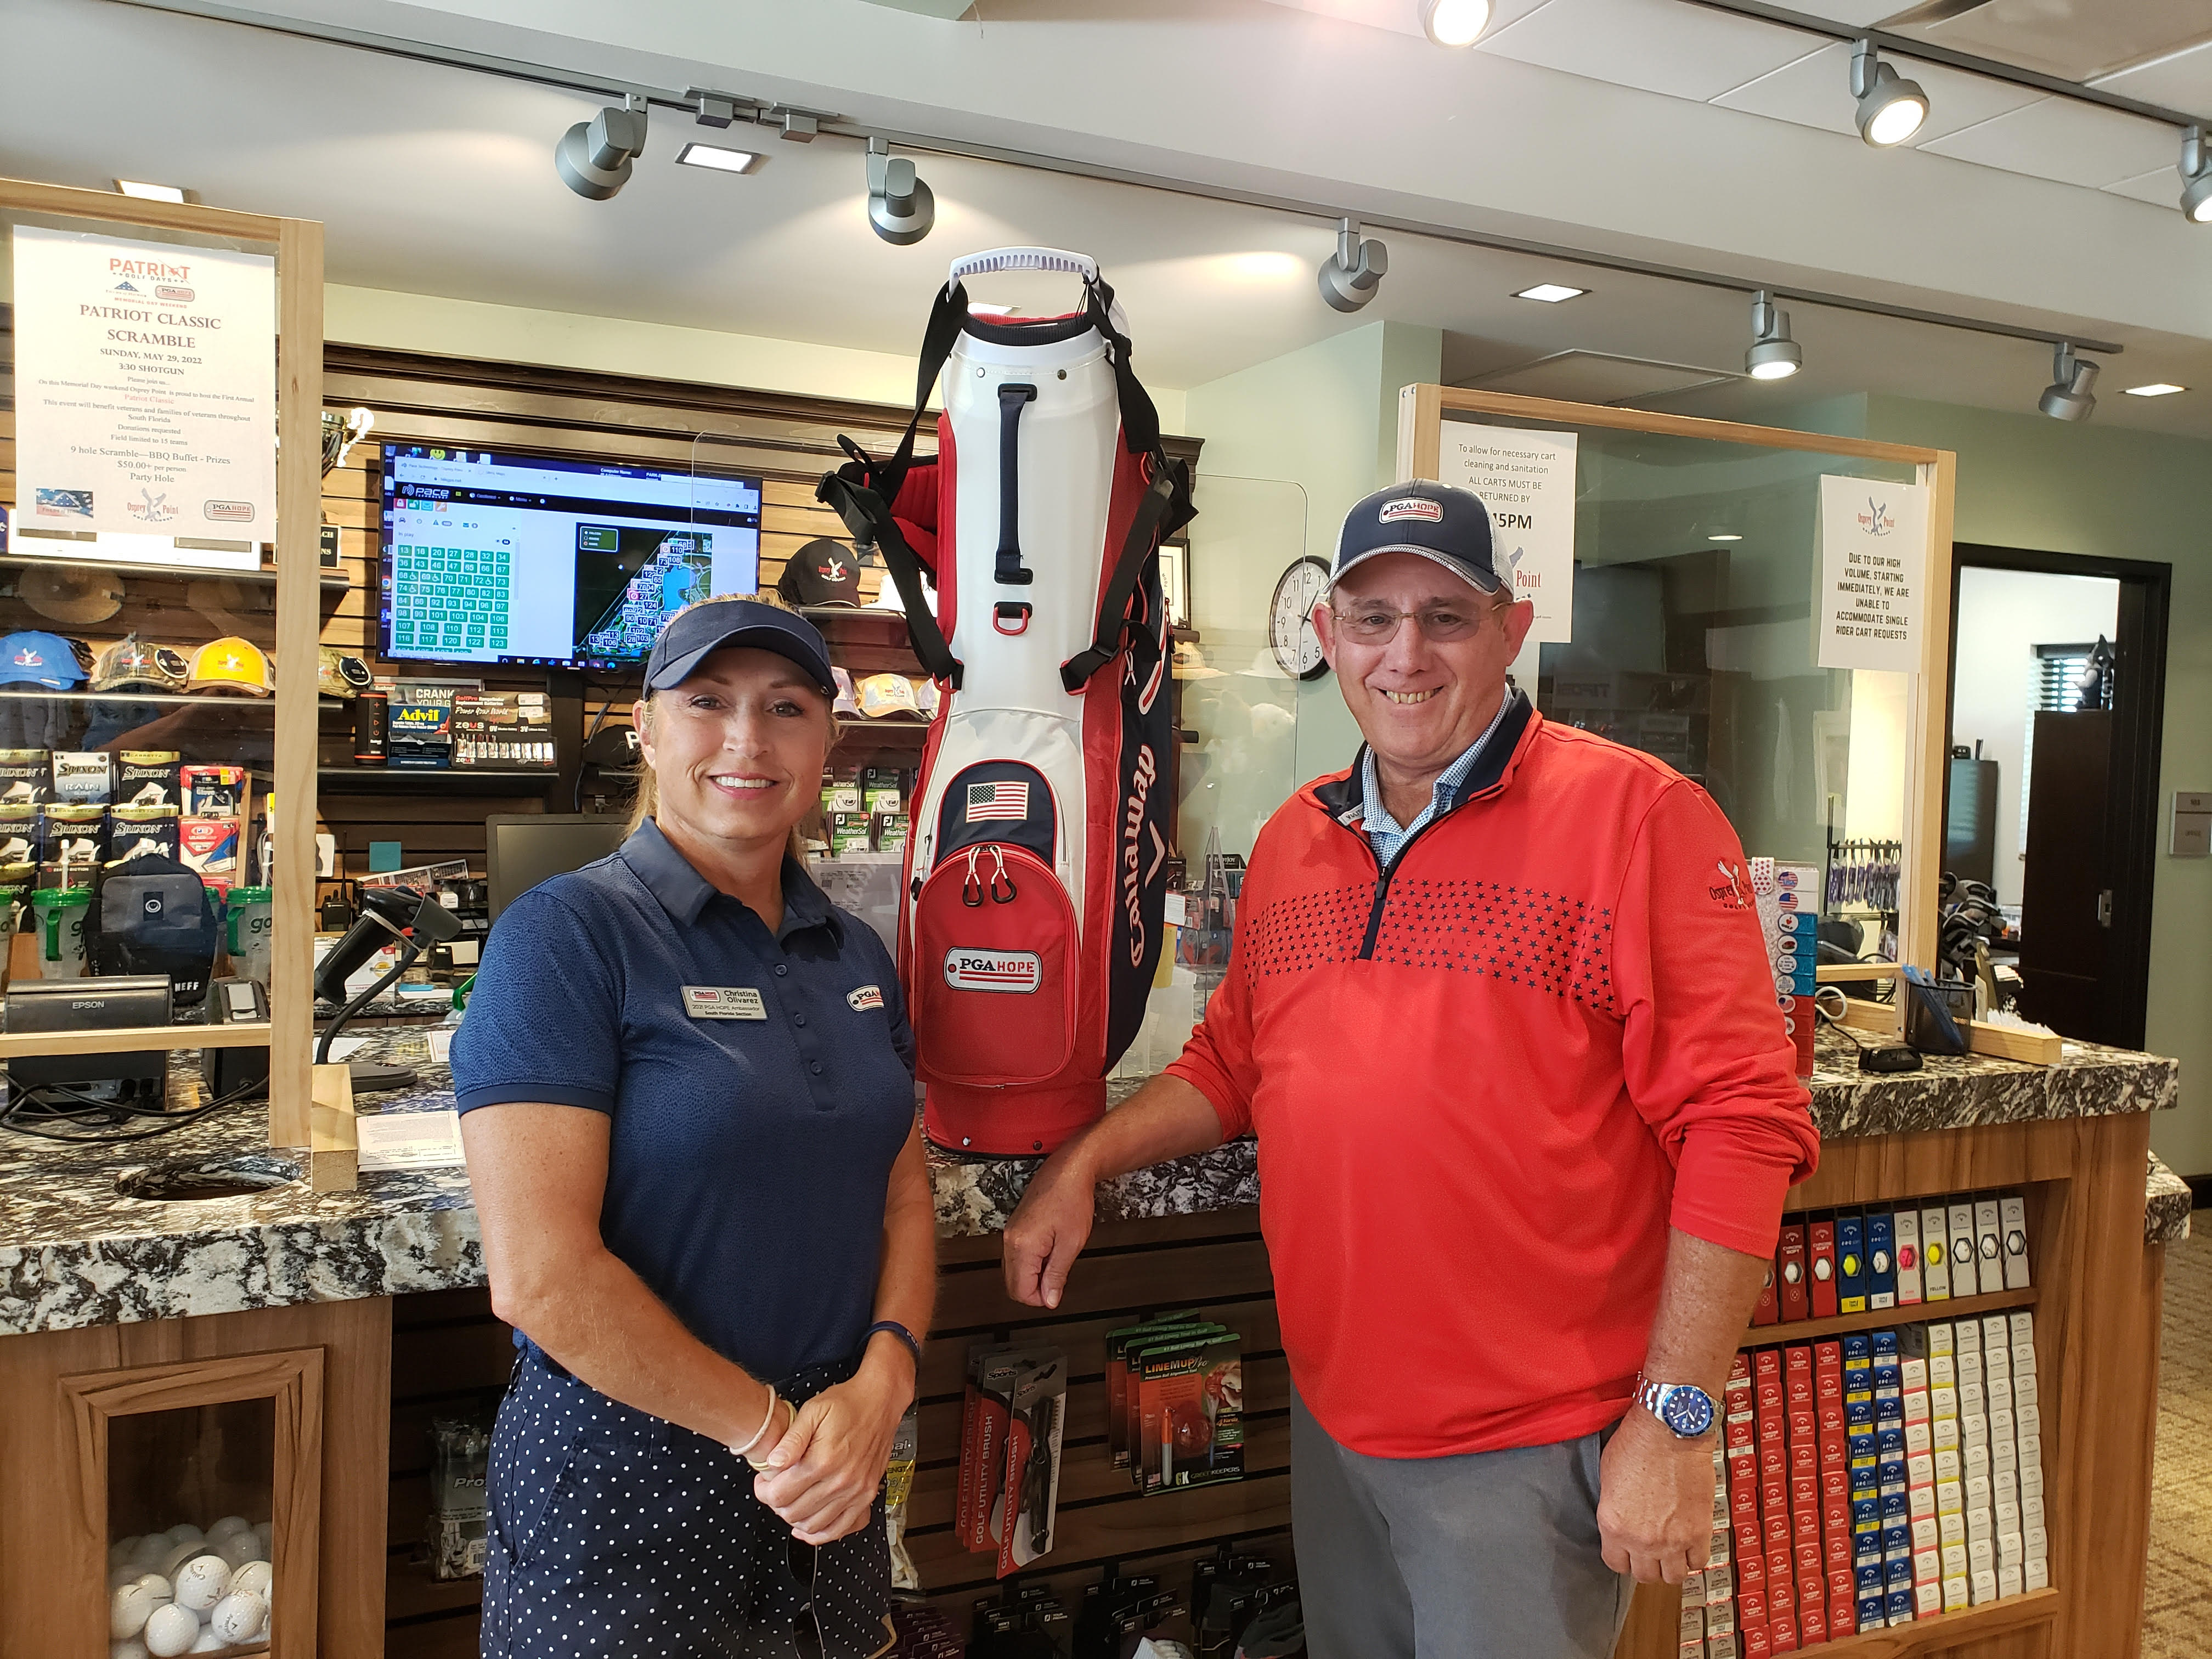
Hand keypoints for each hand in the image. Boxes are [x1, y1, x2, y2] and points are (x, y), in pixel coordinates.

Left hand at [752, 1360, 907, 1544]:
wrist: (881, 1402)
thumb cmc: (848, 1404)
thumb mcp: (812, 1411)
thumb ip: (790, 1440)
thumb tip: (773, 1463)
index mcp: (823, 1460)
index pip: (780, 1495)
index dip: (764, 1491)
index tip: (763, 1482)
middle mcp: (841, 1481)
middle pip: (794, 1513)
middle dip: (776, 1504)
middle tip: (774, 1489)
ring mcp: (856, 1492)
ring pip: (814, 1525)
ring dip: (795, 1518)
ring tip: (791, 1501)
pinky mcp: (866, 1496)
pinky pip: (842, 1528)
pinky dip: (822, 1534)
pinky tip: (809, 1526)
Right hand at [1002, 1146, 1097, 1308]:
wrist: (1068, 1171)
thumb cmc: (1072, 1199)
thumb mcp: (1071, 1243)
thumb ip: (1057, 1275)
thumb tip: (1049, 1300)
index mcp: (1022, 1245)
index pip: (1020, 1291)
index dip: (1040, 1298)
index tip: (1056, 1292)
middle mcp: (1010, 1240)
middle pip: (1012, 1284)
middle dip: (1034, 1289)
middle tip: (1057, 1281)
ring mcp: (1010, 1233)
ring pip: (1012, 1272)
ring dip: (1032, 1276)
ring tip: (1055, 1262)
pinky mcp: (1014, 1228)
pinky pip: (1015, 1257)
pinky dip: (1030, 1263)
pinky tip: (1048, 1252)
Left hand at [1596, 1406, 1717, 1583]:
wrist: (1669, 1431)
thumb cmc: (1636, 1444)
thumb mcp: (1608, 1478)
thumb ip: (1614, 1510)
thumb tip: (1623, 1522)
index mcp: (1613, 1526)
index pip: (1615, 1564)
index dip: (1622, 1557)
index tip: (1628, 1550)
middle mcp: (1642, 1540)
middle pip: (1645, 1575)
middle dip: (1646, 1564)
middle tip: (1651, 1549)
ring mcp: (1672, 1540)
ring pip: (1673, 1576)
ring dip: (1671, 1565)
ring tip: (1671, 1549)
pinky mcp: (1699, 1532)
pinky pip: (1698, 1562)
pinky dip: (1694, 1556)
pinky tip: (1690, 1543)